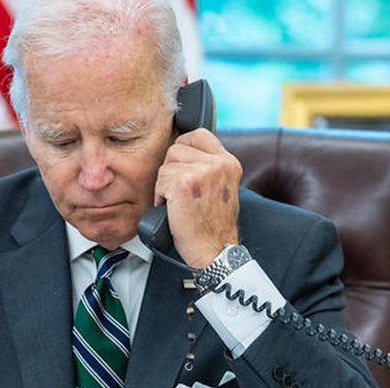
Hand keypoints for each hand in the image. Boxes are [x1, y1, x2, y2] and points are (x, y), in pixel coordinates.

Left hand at [153, 128, 241, 267]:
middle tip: (182, 193)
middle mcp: (218, 163)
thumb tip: (185, 151)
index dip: (184, 148)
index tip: (182, 166)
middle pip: (176, 148)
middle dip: (172, 170)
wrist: (215, 250)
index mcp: (229, 162)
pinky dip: (160, 197)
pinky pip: (160, 181)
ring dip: (166, 185)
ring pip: (166, 165)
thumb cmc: (214, 226)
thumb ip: (210, 167)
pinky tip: (173, 210)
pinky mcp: (184, 184)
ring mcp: (201, 172)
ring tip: (179, 203)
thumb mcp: (222, 187)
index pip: (198, 134)